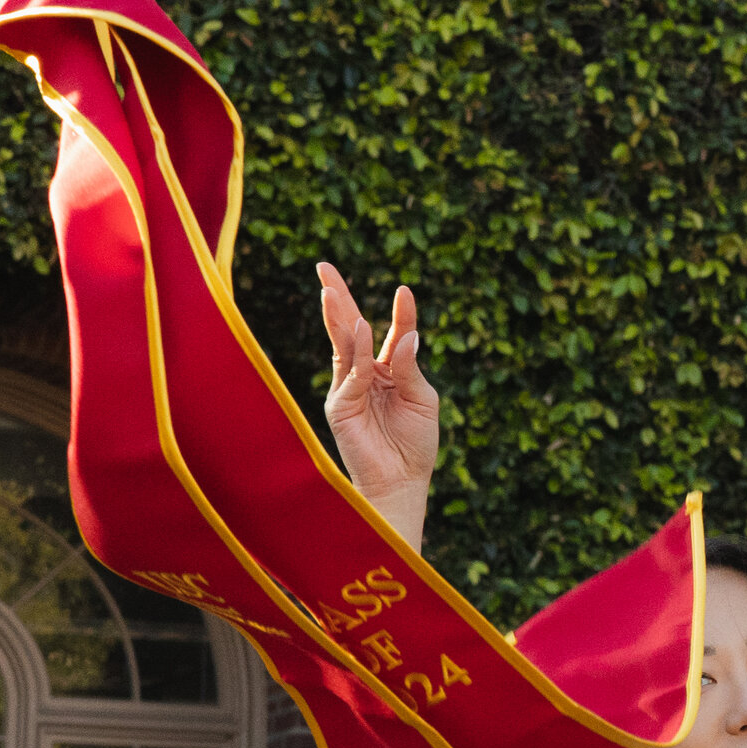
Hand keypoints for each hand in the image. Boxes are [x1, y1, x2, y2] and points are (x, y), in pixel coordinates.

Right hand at [317, 261, 438, 550]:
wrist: (402, 480)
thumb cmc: (415, 444)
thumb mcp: (422, 399)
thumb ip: (411, 368)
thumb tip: (407, 335)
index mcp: (389, 371)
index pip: (392, 334)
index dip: (400, 313)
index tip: (404, 290)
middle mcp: (365, 374)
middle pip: (350, 329)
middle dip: (338, 298)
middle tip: (323, 267)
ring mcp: (348, 387)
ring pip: (342, 344)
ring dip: (338, 316)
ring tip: (332, 289)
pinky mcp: (339, 404)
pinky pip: (349, 372)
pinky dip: (356, 350)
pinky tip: (359, 327)